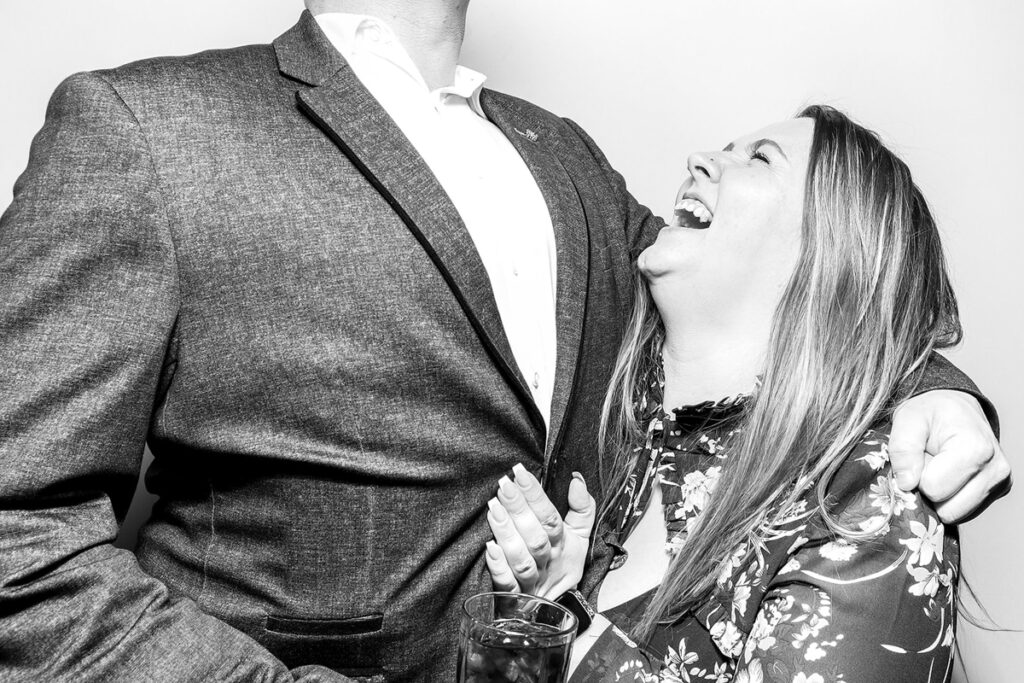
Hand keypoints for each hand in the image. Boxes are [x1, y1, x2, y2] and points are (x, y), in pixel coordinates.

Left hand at [484, 464, 595, 599]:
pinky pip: (507, 585)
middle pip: (536, 537)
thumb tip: (577, 480)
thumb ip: (582, 508)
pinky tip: (489, 548)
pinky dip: (499, 567)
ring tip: (493, 508)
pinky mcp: (513, 599)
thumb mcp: (579, 537)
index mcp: (563, 546)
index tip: (520, 473)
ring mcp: (531, 582)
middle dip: (519, 509)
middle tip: (504, 486)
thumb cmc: (560, 566)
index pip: (551, 518)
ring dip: (507, 533)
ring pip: (521, 560)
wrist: (551, 610)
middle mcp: (548, 564)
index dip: (536, 495)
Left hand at [889, 390, 1009, 522]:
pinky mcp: (998, 491)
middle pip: (948, 509)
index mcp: (976, 449)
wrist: (956, 408)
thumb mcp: (907, 419)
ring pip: (956, 515)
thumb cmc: (931, 412)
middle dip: (929, 491)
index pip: (934, 489)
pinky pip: (964, 512)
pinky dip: (950, 498)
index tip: (920, 456)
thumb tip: (907, 483)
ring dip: (939, 496)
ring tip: (939, 468)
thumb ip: (903, 449)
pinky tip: (949, 475)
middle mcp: (996, 470)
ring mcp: (1000, 483)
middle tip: (928, 463)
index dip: (917, 476)